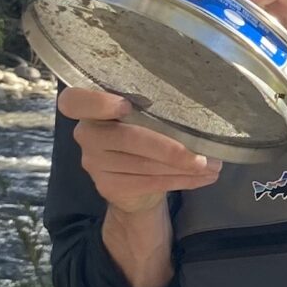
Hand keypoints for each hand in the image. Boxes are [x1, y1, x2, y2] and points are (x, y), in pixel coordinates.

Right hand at [58, 86, 219, 214]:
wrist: (134, 183)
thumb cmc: (143, 135)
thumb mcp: (145, 116)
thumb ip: (153, 107)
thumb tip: (201, 104)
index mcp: (90, 108)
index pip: (74, 101)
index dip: (98, 103)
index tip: (126, 106)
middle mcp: (86, 134)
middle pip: (126, 138)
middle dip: (169, 148)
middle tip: (202, 155)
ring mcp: (94, 162)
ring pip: (143, 164)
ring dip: (183, 167)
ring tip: (212, 165)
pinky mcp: (108, 185)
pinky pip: (149, 182)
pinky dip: (181, 181)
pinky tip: (203, 177)